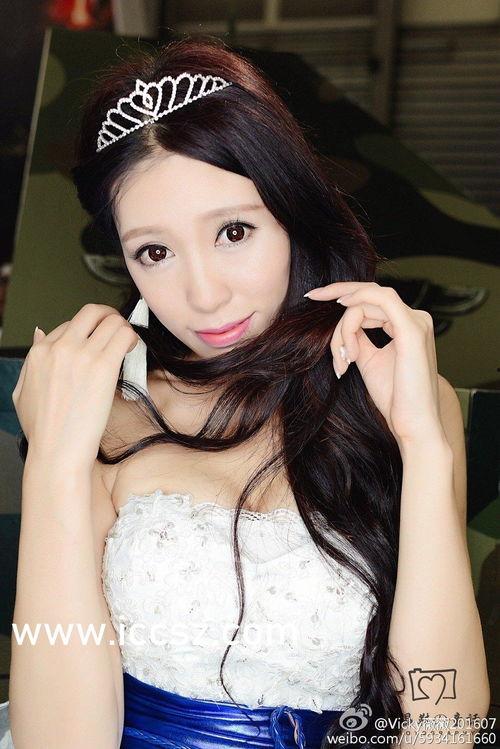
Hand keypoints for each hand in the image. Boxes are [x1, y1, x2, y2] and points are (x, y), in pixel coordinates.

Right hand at [12, 304, 138, 470]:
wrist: (57, 451)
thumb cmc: (43, 430)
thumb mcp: (22, 392)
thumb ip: (31, 362)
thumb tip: (39, 333)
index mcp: (39, 352)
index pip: (70, 325)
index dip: (88, 332)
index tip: (98, 342)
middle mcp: (60, 347)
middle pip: (91, 312)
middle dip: (108, 316)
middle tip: (117, 330)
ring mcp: (81, 355)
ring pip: (112, 321)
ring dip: (123, 329)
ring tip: (128, 343)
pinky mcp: (103, 366)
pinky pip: (124, 336)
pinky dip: (132, 338)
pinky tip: (132, 350)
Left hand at [304, 281, 447, 448]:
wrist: (413, 424)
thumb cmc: (395, 398)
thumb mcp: (368, 361)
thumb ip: (358, 339)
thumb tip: (342, 326)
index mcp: (407, 326)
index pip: (372, 301)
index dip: (344, 299)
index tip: (316, 300)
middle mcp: (415, 319)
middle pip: (369, 295)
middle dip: (337, 291)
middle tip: (312, 296)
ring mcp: (416, 322)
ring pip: (368, 301)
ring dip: (345, 326)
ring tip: (343, 357)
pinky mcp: (412, 329)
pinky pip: (380, 300)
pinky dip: (357, 303)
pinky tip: (341, 308)